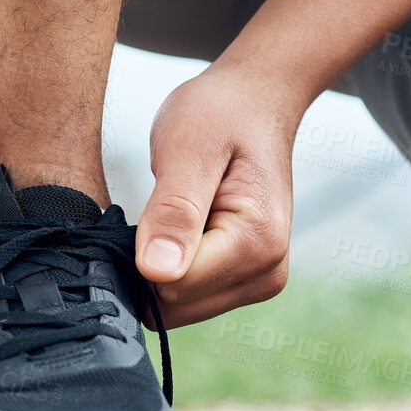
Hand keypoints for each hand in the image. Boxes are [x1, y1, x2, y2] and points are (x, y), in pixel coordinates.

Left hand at [135, 64, 303, 325]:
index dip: (141, 253)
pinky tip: (180, 229)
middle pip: (175, 305)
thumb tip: (157, 272)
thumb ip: (174, 212)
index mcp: (258, 243)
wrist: (255, 102)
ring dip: (160, 266)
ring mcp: (261, 280)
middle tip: (159, 208)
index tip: (148, 209)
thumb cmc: (221, 114)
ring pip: (178, 307)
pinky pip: (188, 298)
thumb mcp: (188, 149)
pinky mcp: (247, 281)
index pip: (172, 286)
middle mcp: (268, 272)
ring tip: (174, 214)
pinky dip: (171, 269)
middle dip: (151, 264)